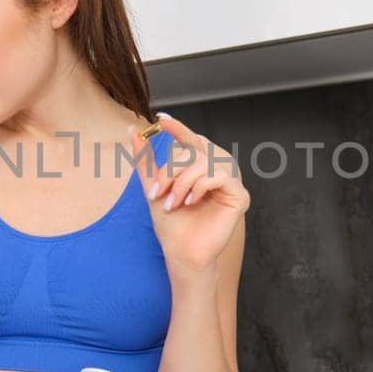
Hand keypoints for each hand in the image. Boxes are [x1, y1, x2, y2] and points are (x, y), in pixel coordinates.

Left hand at [129, 112, 249, 280]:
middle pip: (195, 150)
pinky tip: (190, 202)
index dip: (178, 128)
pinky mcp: (239, 196)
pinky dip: (200, 186)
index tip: (161, 119)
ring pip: (206, 161)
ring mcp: (230, 183)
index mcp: (200, 167)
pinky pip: (220, 175)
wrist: (180, 252)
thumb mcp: (154, 187)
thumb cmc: (171, 223)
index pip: (191, 141)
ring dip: (182, 181)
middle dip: (171, 169)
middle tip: (158, 191)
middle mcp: (217, 171)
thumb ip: (146, 161)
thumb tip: (133, 132)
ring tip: (172, 202)